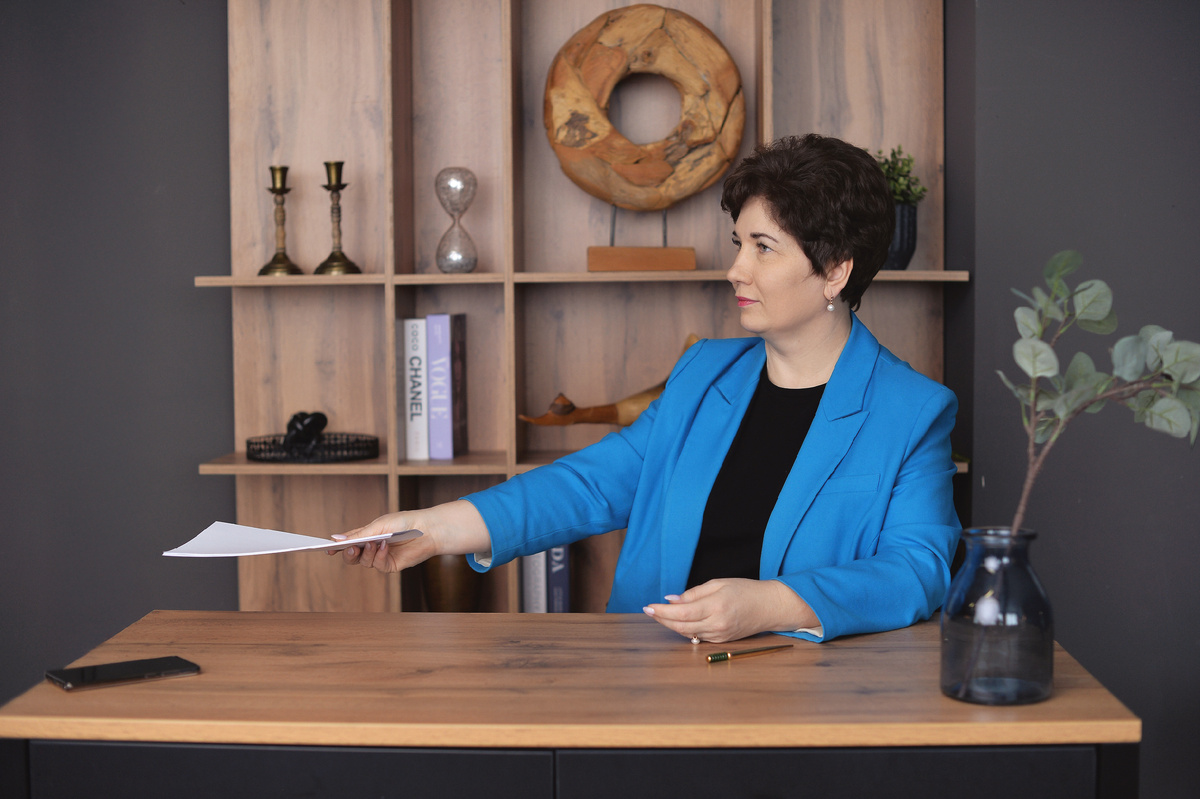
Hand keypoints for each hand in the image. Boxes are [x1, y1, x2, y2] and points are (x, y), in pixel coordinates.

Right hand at [331, 499, 489, 573]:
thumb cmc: (404, 522)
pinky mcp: (391, 565)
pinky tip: (384, 547)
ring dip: (366, 553)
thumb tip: (336, 538)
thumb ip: (359, 534)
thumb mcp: (379, 525)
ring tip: (374, 543)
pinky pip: (378, 565)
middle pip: (352, 556)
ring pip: (364, 562)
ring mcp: (381, 557)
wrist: (427, 529)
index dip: (336, 546)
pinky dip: (379, 556)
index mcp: (367, 535)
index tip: (327, 548)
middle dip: (348, 554)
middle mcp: (372, 547)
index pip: (347, 542)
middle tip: (351, 548)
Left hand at [641, 578, 815, 643]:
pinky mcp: (721, 641)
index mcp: (716, 606)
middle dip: (662, 620)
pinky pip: (697, 636)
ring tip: (660, 614)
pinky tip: (678, 621)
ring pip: (687, 633)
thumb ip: (693, 593)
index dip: (662, 612)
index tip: (648, 607)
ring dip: (671, 625)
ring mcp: (719, 635)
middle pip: (681, 627)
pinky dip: (685, 629)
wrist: (770, 607)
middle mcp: (717, 624)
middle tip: (649, 610)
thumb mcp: (719, 584)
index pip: (682, 613)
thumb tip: (671, 600)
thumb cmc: (746, 591)